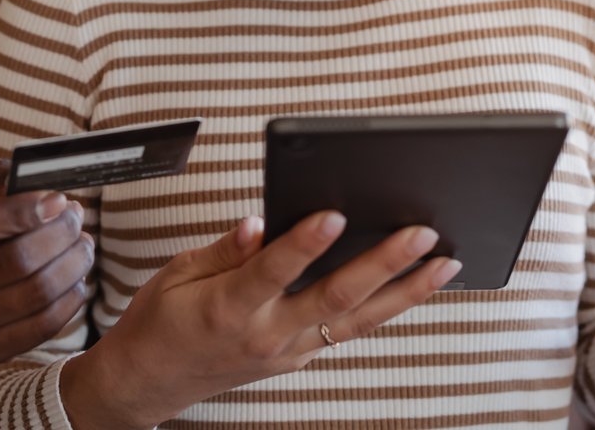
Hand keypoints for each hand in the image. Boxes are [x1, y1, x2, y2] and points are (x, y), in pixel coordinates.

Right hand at [0, 161, 91, 365]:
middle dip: (60, 233)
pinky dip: (71, 296)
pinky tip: (74, 275)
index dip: (20, 213)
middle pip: (15, 263)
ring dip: (73, 262)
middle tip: (75, 215)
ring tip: (82, 242)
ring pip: (37, 294)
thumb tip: (31, 181)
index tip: (57, 199)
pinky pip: (43, 325)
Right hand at [62, 212, 460, 429]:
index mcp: (229, 307)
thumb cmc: (160, 320)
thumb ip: (225, 250)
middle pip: (335, 297)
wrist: (149, 381)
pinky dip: (384, 306)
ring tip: (445, 261)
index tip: (334, 213)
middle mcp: (266, 335)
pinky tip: (412, 285)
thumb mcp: (177, 273)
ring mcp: (287, 352)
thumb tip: (259, 224)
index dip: (305, 242)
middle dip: (383, 262)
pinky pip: (348, 330)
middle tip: (420, 233)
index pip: (274, 270)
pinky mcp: (297, 358)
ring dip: (406, 291)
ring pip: (357, 320)